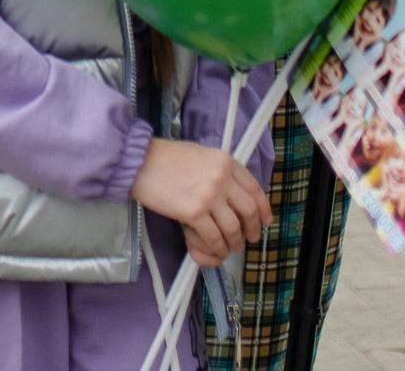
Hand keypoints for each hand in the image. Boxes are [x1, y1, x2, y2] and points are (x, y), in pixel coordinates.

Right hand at [130, 136, 272, 266]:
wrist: (139, 161)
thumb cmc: (165, 158)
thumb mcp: (201, 155)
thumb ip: (219, 171)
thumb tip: (232, 193)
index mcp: (225, 161)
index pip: (254, 188)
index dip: (263, 208)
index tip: (264, 220)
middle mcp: (221, 177)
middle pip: (249, 210)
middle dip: (252, 229)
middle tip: (249, 238)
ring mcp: (208, 195)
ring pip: (233, 228)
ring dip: (234, 243)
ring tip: (229, 247)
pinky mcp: (193, 212)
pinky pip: (214, 237)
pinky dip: (218, 248)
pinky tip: (216, 250)